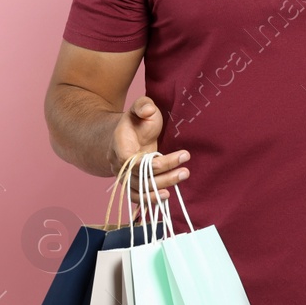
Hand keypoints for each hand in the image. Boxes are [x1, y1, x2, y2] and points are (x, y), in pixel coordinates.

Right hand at [110, 95, 189, 216]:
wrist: (125, 135)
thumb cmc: (136, 121)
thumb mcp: (139, 108)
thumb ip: (143, 105)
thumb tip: (148, 110)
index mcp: (119, 146)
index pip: (134, 162)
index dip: (156, 164)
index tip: (182, 155)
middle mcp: (118, 165)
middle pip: (140, 178)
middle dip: (165, 176)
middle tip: (186, 170)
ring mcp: (124, 176)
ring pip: (141, 189)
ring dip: (163, 186)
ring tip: (183, 176)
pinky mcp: (132, 183)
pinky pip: (138, 196)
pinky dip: (151, 199)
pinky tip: (168, 196)